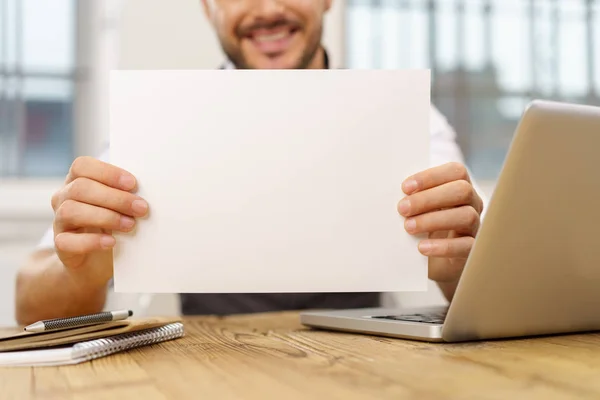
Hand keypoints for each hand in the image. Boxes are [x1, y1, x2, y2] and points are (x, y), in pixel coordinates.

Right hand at [50, 156, 148, 285]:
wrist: (95, 262)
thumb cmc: (112, 225)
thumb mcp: (120, 206)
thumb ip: (127, 194)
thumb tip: (149, 191)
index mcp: (77, 181)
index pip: (82, 166)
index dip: (107, 173)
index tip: (133, 184)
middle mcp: (63, 198)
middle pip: (80, 188)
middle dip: (115, 197)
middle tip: (141, 208)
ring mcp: (59, 222)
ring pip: (70, 211)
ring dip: (105, 217)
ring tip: (129, 225)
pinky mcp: (60, 245)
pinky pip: (66, 241)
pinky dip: (91, 241)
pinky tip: (111, 242)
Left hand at [397, 162, 483, 300]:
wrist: (435, 262)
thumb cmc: (424, 227)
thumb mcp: (419, 209)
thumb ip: (413, 197)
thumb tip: (393, 192)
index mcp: (460, 187)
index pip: (455, 172)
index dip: (431, 177)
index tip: (405, 188)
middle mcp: (472, 203)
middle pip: (462, 191)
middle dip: (429, 198)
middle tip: (402, 208)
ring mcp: (475, 226)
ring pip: (466, 216)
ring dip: (433, 220)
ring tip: (408, 227)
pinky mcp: (473, 250)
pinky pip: (466, 246)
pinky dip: (443, 246)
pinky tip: (422, 247)